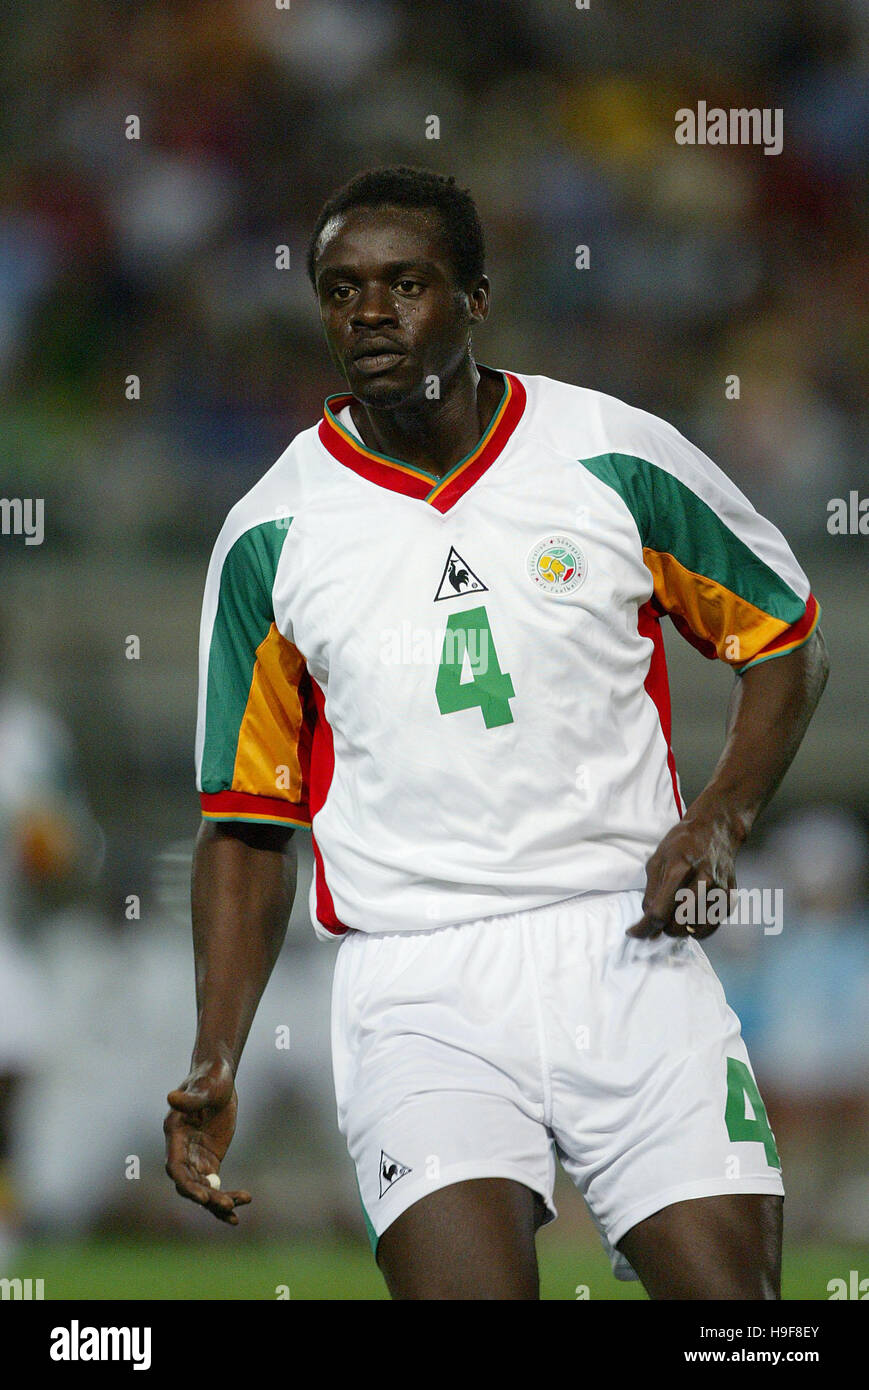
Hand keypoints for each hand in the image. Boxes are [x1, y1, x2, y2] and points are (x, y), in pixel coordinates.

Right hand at [164, 1057, 251, 1224]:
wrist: (219, 1078)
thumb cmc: (210, 1078)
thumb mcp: (205, 1087)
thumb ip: (191, 1097)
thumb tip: (171, 1097)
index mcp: (175, 1133)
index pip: (175, 1166)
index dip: (186, 1182)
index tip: (202, 1196)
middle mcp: (181, 1150)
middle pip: (189, 1182)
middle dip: (205, 1196)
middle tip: (227, 1205)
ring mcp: (195, 1158)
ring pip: (202, 1188)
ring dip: (217, 1201)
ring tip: (237, 1209)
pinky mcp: (209, 1161)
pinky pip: (214, 1185)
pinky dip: (223, 1199)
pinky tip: (237, 1213)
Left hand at [626, 809, 741, 940]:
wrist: (715, 830)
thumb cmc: (682, 843)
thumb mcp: (657, 861)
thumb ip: (651, 894)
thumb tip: (648, 925)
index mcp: (679, 869)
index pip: (658, 913)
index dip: (643, 928)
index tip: (634, 933)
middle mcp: (702, 882)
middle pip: (676, 925)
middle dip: (662, 927)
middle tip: (660, 917)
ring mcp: (718, 891)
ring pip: (693, 929)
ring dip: (680, 929)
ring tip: (676, 914)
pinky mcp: (729, 897)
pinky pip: (710, 927)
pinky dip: (697, 928)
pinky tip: (691, 917)